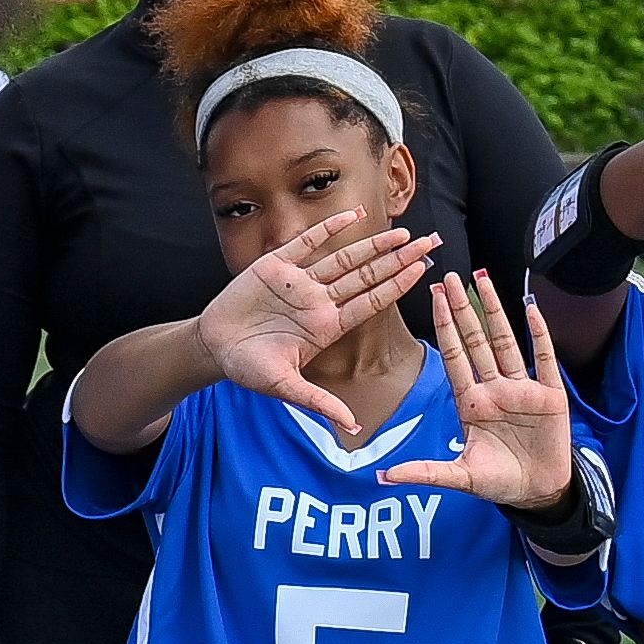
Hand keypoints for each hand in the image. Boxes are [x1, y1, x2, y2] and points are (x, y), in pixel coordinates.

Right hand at [201, 210, 430, 439]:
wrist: (213, 346)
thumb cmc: (248, 368)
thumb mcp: (285, 387)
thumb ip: (319, 403)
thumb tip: (353, 428)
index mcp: (326, 327)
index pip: (370, 302)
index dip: (396, 286)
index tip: (422, 271)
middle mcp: (319, 302)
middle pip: (367, 276)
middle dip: (398, 260)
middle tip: (430, 243)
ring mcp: (300, 282)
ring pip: (344, 258)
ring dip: (373, 245)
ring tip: (403, 232)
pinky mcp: (276, 265)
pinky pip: (307, 243)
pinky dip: (328, 229)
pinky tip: (351, 215)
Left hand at [379, 270, 576, 511]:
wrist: (538, 492)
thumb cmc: (500, 481)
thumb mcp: (460, 477)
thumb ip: (425, 472)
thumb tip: (383, 476)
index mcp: (471, 402)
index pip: (454, 356)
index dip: (444, 327)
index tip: (432, 298)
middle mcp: (495, 389)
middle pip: (476, 340)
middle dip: (462, 309)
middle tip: (448, 276)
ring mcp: (522, 389)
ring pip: (506, 341)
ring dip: (495, 310)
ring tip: (482, 279)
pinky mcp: (550, 395)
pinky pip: (544, 359)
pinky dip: (539, 334)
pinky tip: (531, 309)